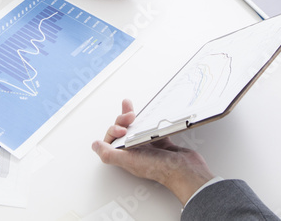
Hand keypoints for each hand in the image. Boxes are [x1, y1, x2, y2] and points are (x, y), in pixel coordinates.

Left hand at [91, 99, 214, 205]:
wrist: (185, 170)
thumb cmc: (160, 168)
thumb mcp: (130, 161)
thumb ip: (110, 154)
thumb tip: (95, 146)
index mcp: (126, 157)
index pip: (111, 140)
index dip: (114, 130)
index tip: (123, 129)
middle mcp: (136, 152)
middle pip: (122, 132)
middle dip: (122, 120)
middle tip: (130, 116)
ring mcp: (149, 147)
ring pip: (135, 129)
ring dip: (132, 118)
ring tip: (130, 109)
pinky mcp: (161, 142)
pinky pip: (151, 129)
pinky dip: (148, 121)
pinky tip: (148, 115)